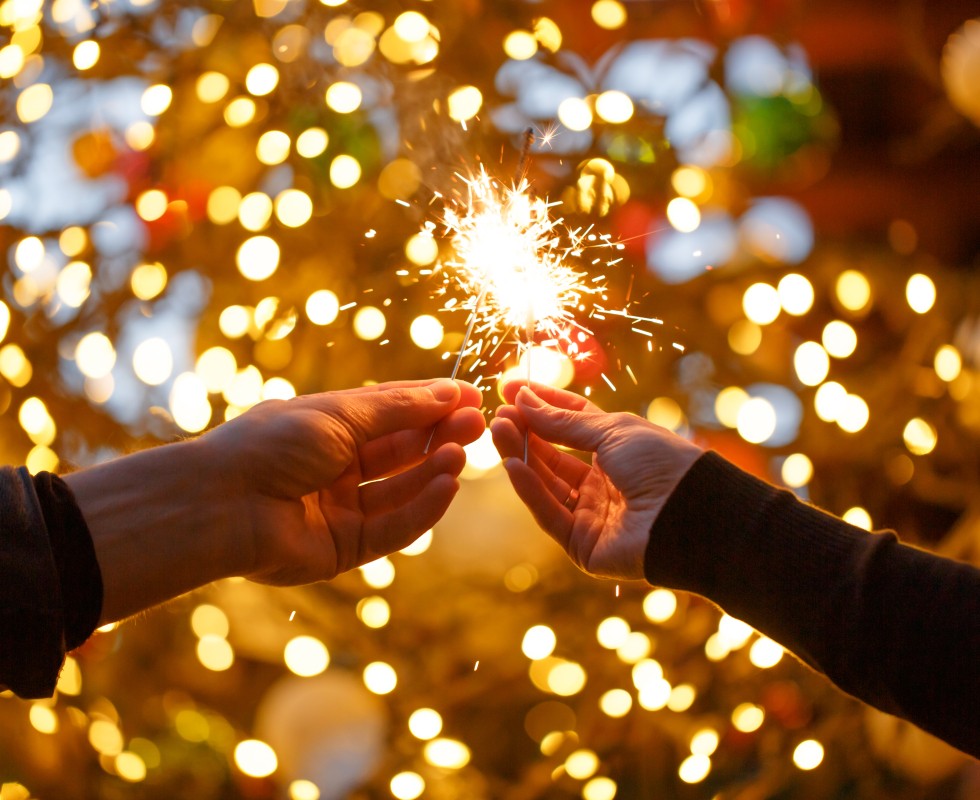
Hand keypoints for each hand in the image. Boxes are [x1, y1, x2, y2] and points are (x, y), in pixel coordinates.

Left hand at [67, 379, 484, 621]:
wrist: (221, 502)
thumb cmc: (272, 444)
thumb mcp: (340, 414)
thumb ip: (398, 409)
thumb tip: (449, 392)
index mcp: (332, 429)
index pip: (393, 413)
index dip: (432, 404)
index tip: (471, 396)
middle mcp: (339, 468)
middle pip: (403, 452)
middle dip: (440, 436)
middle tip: (479, 424)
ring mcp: (343, 509)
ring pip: (402, 490)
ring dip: (434, 470)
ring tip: (462, 453)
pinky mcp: (346, 548)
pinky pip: (394, 528)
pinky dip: (423, 507)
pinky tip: (448, 485)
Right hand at [490, 382, 701, 579]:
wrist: (689, 512)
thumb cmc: (661, 464)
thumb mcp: (612, 430)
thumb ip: (564, 421)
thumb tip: (525, 399)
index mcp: (617, 451)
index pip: (570, 425)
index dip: (542, 407)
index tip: (511, 390)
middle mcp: (602, 483)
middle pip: (553, 455)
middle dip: (526, 432)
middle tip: (498, 414)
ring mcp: (592, 516)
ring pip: (546, 484)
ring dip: (521, 457)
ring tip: (499, 430)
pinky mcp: (583, 546)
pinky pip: (550, 515)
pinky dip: (530, 490)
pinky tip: (512, 465)